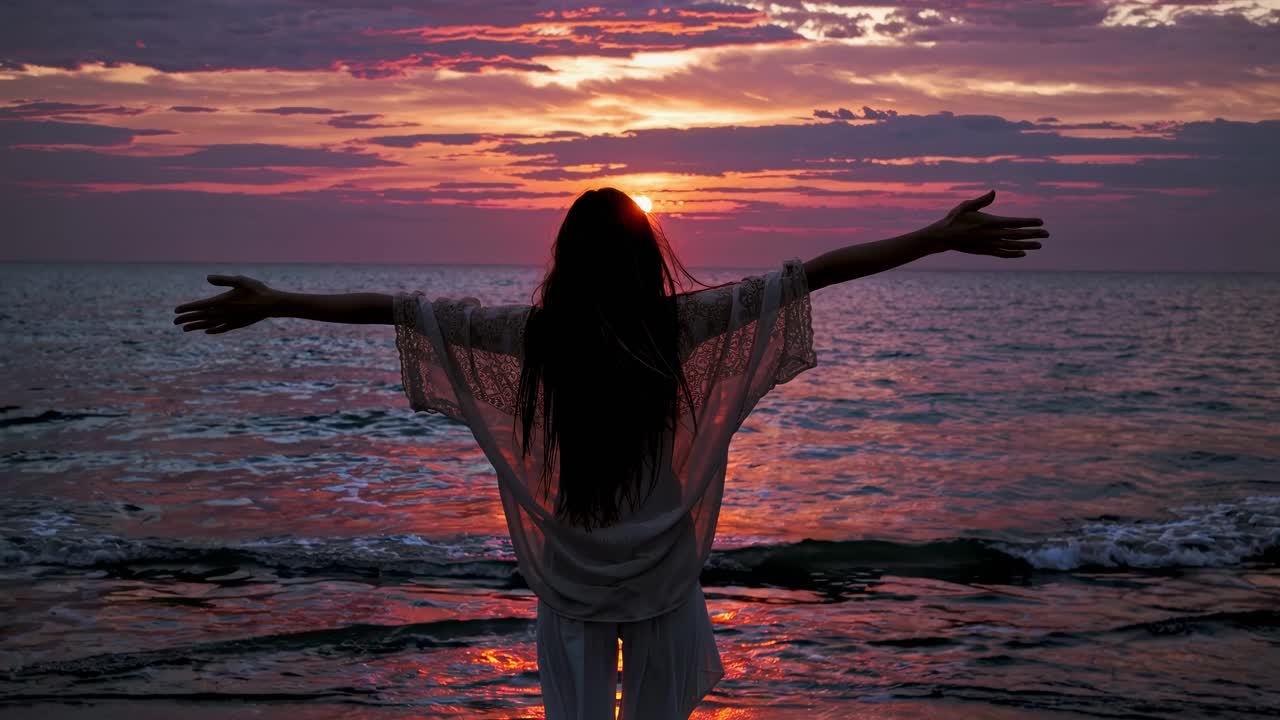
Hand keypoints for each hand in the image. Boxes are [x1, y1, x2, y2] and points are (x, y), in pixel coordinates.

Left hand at [173, 274, 278, 333]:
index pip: (199, 306)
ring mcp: (230, 320)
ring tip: (185, 329)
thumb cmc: (257, 289)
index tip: (176, 310)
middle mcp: (224, 313)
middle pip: (201, 317)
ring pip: (209, 325)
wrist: (272, 304)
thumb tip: (207, 278)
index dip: (187, 308)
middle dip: (187, 318)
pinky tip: (207, 331)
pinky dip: (212, 330)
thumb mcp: (240, 280)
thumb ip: (223, 279)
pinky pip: (221, 329)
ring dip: (196, 326)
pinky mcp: (237, 324)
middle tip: (175, 321)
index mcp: (222, 301)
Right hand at [920, 190, 1047, 257]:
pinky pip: (1002, 253)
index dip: (1028, 222)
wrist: (942, 238)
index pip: (1013, 222)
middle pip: (1016, 235)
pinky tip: (1022, 253)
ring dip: (1027, 245)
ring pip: (1012, 245)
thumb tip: (994, 192)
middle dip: (1033, 234)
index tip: (1040, 222)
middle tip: (1047, 234)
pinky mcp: (984, 251)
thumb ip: (982, 200)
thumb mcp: (966, 206)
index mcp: (989, 222)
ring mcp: (988, 245)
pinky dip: (1013, 253)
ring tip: (1039, 245)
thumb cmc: (954, 219)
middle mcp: (991, 235)